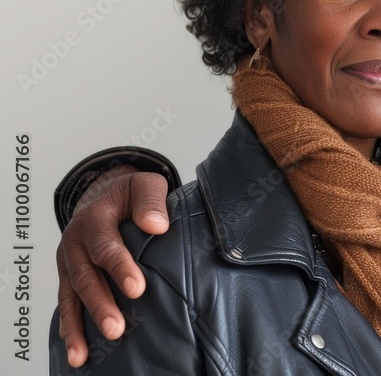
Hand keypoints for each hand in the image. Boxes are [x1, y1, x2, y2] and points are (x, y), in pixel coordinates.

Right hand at [56, 165, 169, 367]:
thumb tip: (157, 225)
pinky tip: (76, 350)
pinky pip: (66, 303)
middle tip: (117, 328)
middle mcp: (75, 241)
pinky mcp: (69, 276)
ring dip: (78, 325)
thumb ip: (150, 201)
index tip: (137, 289)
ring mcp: (69, 261)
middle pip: (85, 276)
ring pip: (70, 296)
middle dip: (100, 304)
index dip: (120, 267)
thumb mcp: (144, 185)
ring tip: (85, 354)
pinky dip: (69, 327)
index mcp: (95, 218)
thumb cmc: (131, 194)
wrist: (105, 194)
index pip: (106, 246)